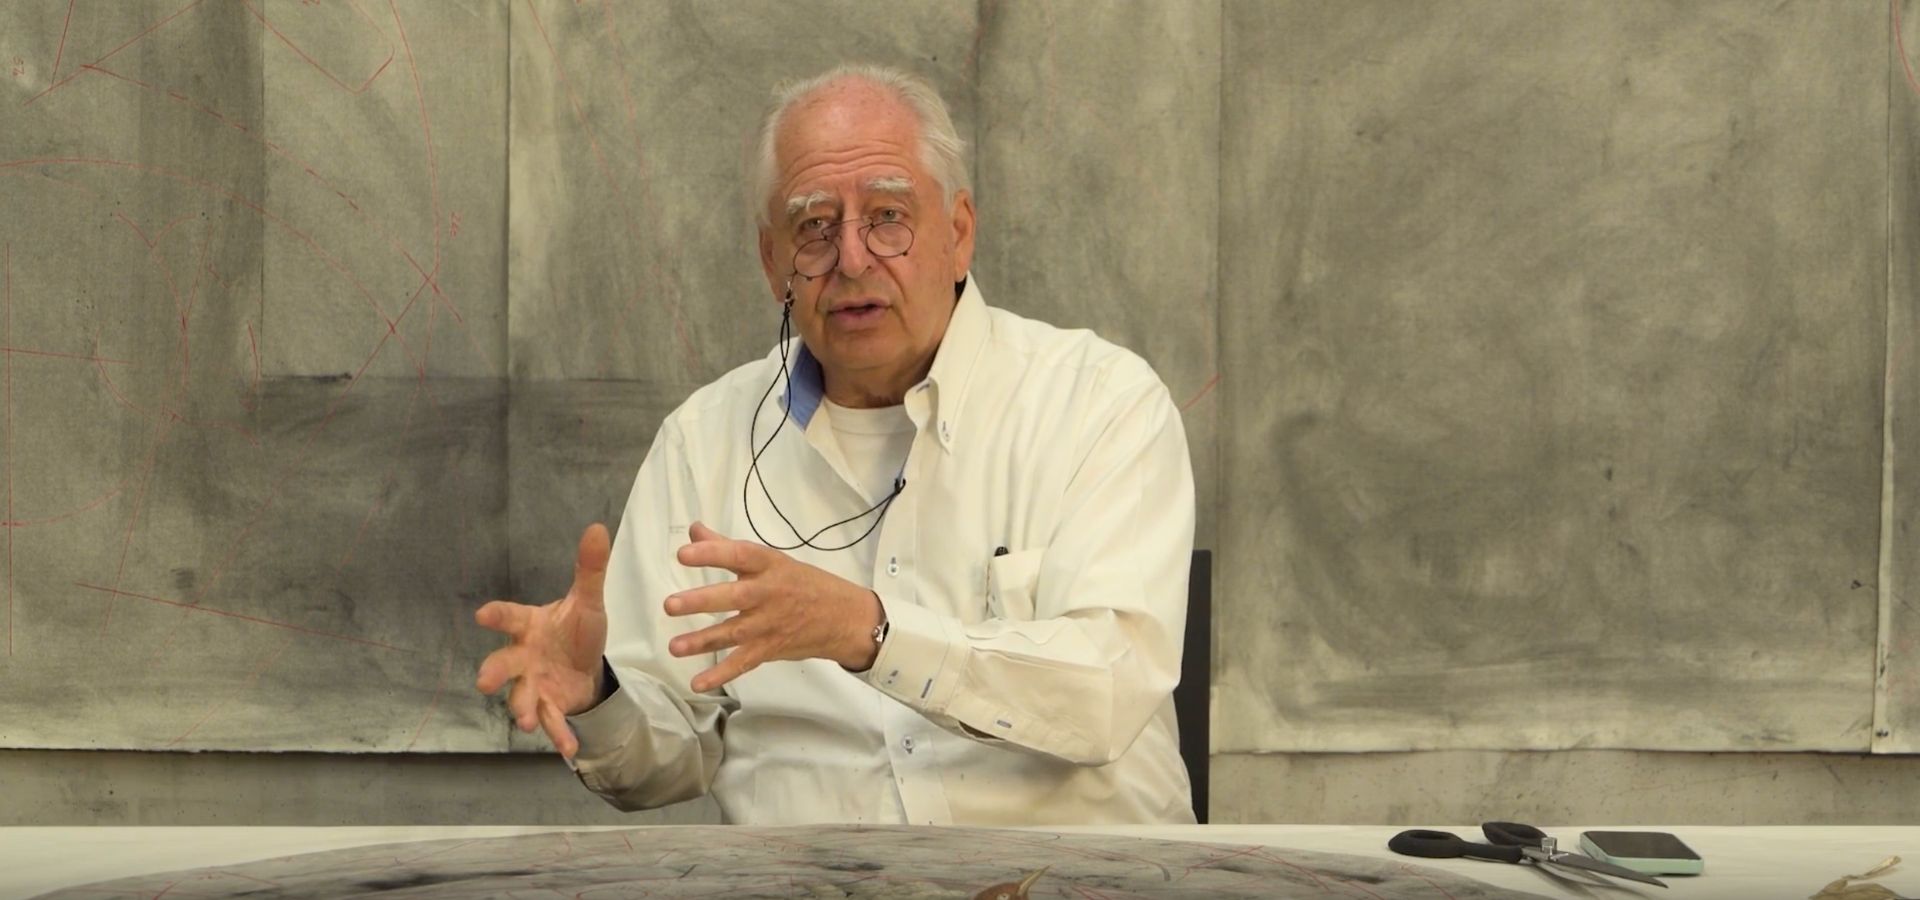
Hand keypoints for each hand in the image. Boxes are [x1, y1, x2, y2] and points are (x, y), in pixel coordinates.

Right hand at [473, 524, 610, 757]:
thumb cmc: (576, 630)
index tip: (482, 614)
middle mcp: (523, 657)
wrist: (584, 666)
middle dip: (493, 672)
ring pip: (521, 697)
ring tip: (526, 722)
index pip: (510, 617)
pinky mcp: (549, 706)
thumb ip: (590, 569)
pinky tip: (570, 749)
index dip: (496, 615)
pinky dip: (559, 735)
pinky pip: (551, 722)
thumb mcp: (589, 601)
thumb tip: (597, 527)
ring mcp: (533, 684)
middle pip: (503, 664)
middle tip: (484, 682)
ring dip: (522, 709)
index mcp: (529, 626)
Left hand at [665, 521, 882, 691]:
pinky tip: (696, 682)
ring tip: (674, 647)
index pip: (740, 555)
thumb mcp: (771, 560)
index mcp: (769, 565)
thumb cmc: (803, 584)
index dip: (712, 554)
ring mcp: (770, 624)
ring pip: (734, 633)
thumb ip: (727, 546)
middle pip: (734, 597)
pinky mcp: (770, 648)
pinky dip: (721, 674)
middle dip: (702, 601)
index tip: (683, 554)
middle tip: (671, 605)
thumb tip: (694, 531)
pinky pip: (743, 663)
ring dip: (703, 641)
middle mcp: (769, 593)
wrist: (845, 618)